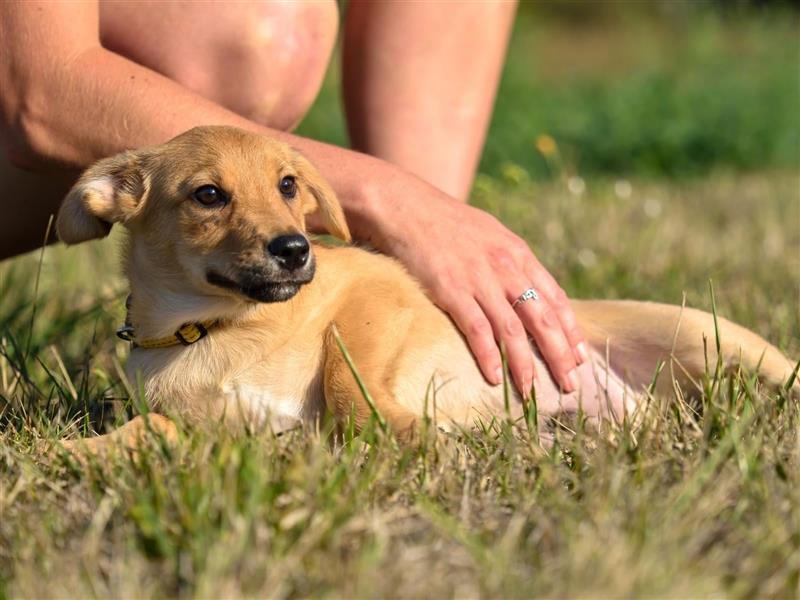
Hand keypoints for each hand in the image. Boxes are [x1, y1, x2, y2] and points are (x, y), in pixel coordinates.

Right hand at [361, 175, 587, 396]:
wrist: (405, 206)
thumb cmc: (443, 221)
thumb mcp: (488, 233)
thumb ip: (507, 259)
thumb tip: (523, 285)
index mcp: (517, 254)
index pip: (555, 297)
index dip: (570, 330)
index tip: (581, 357)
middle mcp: (505, 267)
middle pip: (542, 318)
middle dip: (559, 355)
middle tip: (570, 385)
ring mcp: (479, 279)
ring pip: (513, 330)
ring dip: (526, 364)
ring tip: (533, 391)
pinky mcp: (451, 290)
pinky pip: (477, 330)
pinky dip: (488, 356)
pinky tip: (495, 378)